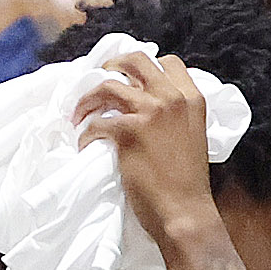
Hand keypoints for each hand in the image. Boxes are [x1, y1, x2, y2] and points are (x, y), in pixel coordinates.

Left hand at [75, 50, 221, 246]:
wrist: (184, 208)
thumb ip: (174, 115)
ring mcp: (150, 112)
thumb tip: (146, 107)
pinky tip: (86, 144)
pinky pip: (97, 123)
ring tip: (79, 115)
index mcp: (191, 98)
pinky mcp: (128, 132)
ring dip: (89, 99)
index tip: (127, 77)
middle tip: (97, 82)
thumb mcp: (191, 135)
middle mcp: (172, 98)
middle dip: (111, 67)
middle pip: (136, 61)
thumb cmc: (186, 180)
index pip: (168, 63)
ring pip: (109, 86)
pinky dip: (86, 134)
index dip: (142, 66)